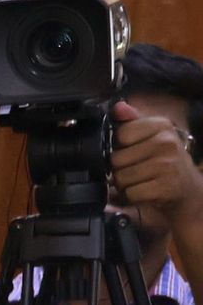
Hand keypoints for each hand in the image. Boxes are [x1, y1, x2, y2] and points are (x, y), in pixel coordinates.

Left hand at [111, 100, 202, 228]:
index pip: (121, 134)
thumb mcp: (151, 137)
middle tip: (136, 170)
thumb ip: (132, 122)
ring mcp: (167, 164)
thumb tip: (118, 107)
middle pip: (117, 159)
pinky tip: (145, 192)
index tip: (133, 151)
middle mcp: (166, 142)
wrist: (187, 189)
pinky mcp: (166, 186)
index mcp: (161, 126)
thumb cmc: (164, 161)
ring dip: (125, 185)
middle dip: (120, 169)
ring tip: (140, 181)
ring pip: (121, 178)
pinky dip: (133, 197)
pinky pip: (130, 193)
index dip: (120, 147)